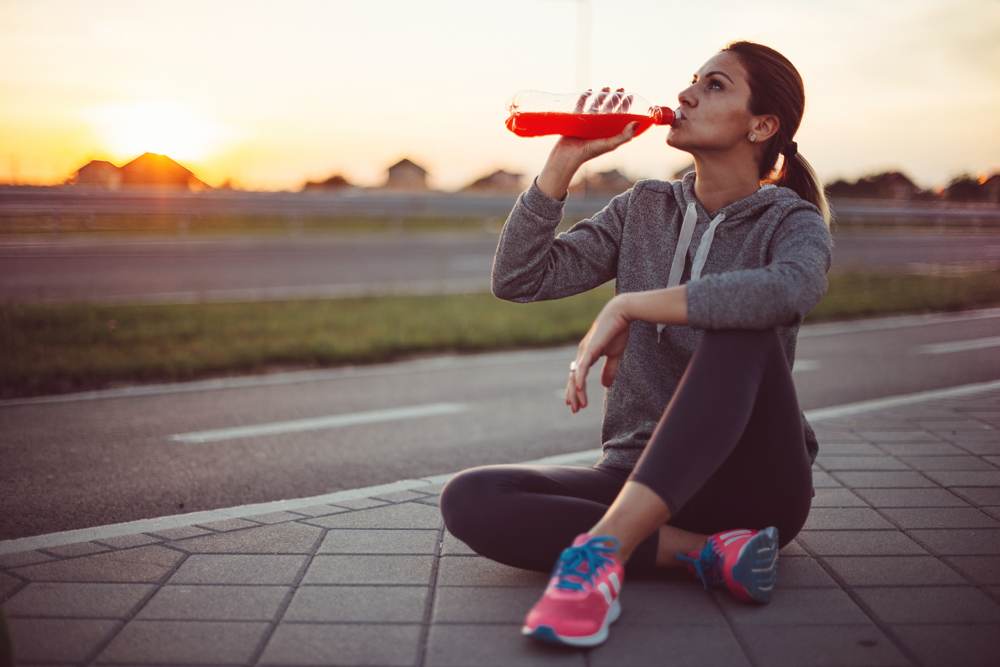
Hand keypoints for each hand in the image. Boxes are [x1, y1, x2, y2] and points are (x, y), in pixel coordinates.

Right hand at [551, 86, 639, 164]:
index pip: (619, 117)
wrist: (568, 155)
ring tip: (606, 87)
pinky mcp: (575, 119)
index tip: (630, 96)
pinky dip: (584, 98)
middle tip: (620, 88)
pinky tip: (589, 91)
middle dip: (615, 98)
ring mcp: (587, 122)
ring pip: (596, 105)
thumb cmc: (590, 152)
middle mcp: (598, 126)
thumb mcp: (610, 144)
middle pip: (609, 109)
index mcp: (607, 132)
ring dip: (602, 96)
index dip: (625, 106)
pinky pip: (580, 105)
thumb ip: (624, 135)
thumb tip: (637, 123)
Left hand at [566, 295, 631, 412]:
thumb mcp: (614, 355)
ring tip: (577, 406)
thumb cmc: (618, 331)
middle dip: (573, 395)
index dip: (576, 390)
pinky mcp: (589, 349)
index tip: (577, 404)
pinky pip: (582, 368)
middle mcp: (582, 353)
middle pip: (574, 378)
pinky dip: (580, 379)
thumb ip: (609, 370)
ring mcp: (584, 351)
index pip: (577, 375)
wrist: (621, 313)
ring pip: (576, 376)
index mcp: (587, 354)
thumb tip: (605, 386)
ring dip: (576, 392)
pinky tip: (579, 390)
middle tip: (574, 410)